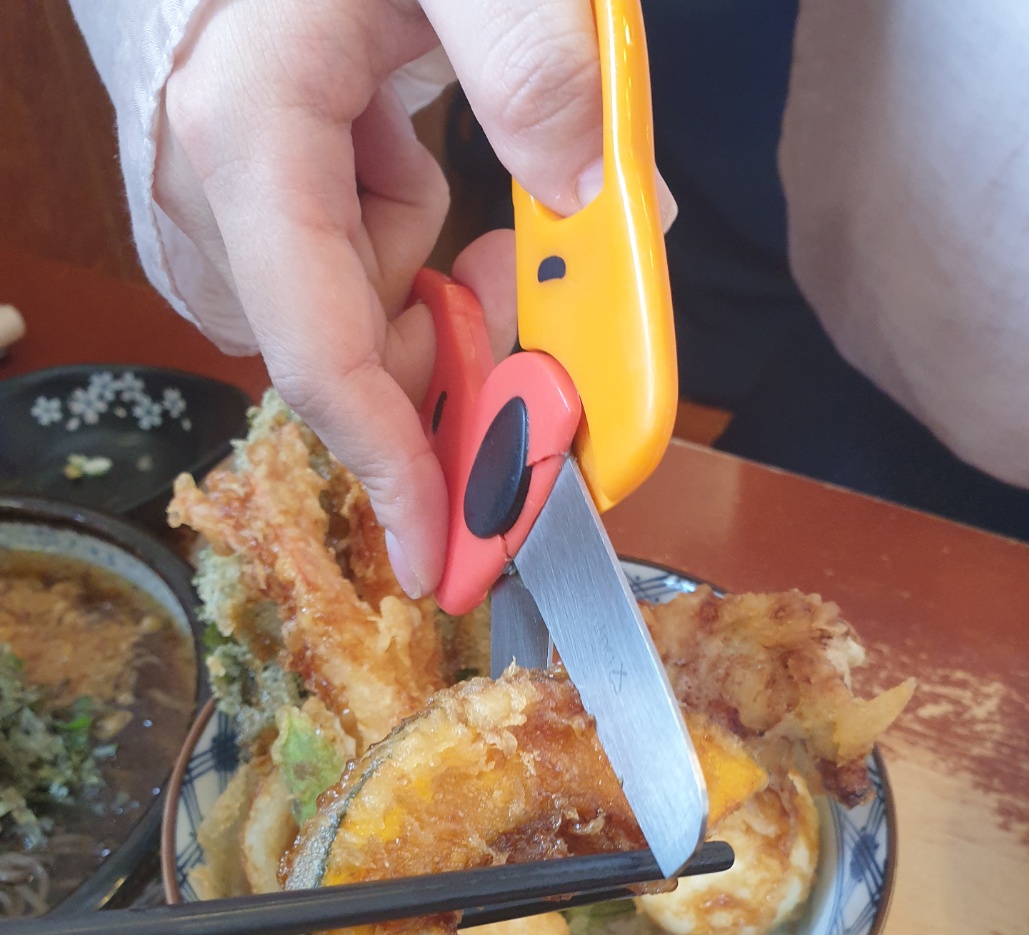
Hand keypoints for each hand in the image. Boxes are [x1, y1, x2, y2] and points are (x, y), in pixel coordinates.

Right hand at [159, 0, 607, 595]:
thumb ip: (530, 60)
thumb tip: (585, 196)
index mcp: (253, 136)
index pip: (322, 356)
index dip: (393, 467)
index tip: (447, 553)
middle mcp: (214, 188)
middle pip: (341, 355)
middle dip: (443, 344)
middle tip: (512, 275)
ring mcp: (218, 195)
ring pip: (344, 316)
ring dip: (422, 280)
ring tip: (434, 161)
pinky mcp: (242, 194)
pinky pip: (331, 272)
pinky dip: (391, 244)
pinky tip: (393, 152)